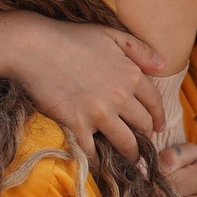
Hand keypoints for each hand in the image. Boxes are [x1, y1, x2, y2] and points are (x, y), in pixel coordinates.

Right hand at [0, 11, 164, 157]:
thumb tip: (163, 65)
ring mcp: (99, 113)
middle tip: (144, 144)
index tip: (159, 127)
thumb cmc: (71, 37)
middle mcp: (120, 97)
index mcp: (131, 74)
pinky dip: (98, 159)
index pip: (154, 102)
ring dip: (131, 155)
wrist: (33, 48)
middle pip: (143, 125)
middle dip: (146, 136)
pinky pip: (94, 150)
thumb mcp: (111, 34)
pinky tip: (100, 162)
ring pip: (126, 143)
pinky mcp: (78, 125)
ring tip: (132, 162)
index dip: (159, 117)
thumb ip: (139, 49)